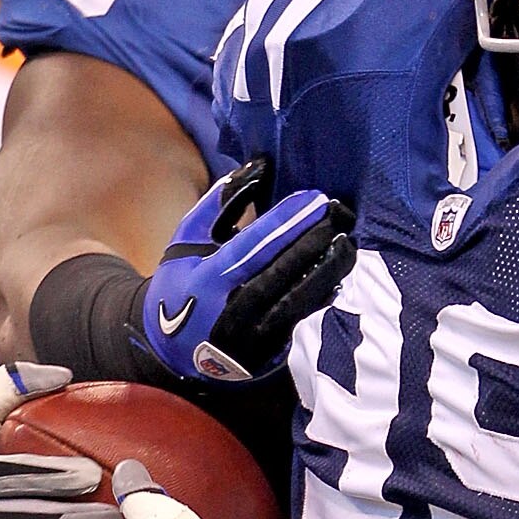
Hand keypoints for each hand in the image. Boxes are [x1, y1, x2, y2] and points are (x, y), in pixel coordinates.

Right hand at [139, 159, 353, 384]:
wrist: (170, 350)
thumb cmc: (181, 282)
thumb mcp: (187, 239)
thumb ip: (220, 202)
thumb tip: (259, 165)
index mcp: (206, 280)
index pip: (253, 246)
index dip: (286, 222)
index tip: (314, 198)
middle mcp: (230, 311)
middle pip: (281, 273)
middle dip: (313, 241)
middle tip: (339, 214)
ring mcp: (251, 337)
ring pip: (296, 301)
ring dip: (326, 271)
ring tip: (347, 244)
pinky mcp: (266, 353)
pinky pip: (299, 321)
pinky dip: (319, 298)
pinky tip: (337, 276)